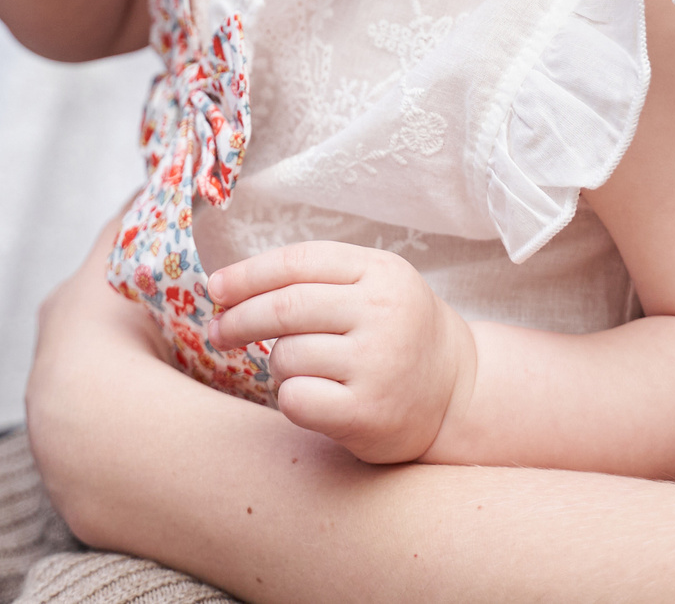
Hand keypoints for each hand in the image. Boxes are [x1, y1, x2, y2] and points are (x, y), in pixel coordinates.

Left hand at [208, 242, 477, 464]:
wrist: (458, 391)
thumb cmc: (397, 334)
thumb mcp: (373, 287)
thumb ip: (315, 279)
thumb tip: (227, 286)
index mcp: (382, 272)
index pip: (298, 262)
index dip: (247, 274)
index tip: (216, 288)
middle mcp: (384, 313)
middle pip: (284, 307)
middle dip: (239, 319)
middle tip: (218, 331)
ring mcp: (379, 363)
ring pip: (287, 355)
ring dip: (276, 365)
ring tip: (299, 370)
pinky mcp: (368, 412)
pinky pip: (296, 398)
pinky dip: (289, 397)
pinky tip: (311, 397)